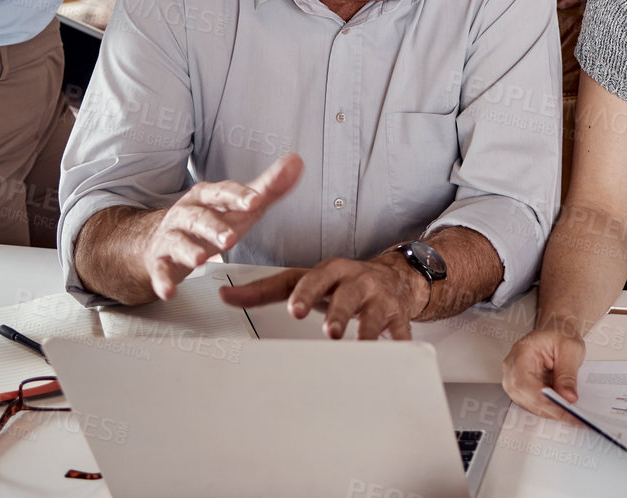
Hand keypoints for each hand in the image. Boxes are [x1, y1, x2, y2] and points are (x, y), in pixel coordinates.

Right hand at [143, 153, 303, 298]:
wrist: (163, 241)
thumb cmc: (210, 221)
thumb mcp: (240, 206)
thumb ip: (269, 188)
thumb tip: (296, 162)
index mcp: (207, 197)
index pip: (224, 192)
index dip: (239, 196)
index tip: (256, 200)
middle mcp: (186, 213)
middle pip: (199, 216)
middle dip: (214, 227)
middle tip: (230, 238)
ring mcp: (171, 237)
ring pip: (179, 241)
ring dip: (189, 249)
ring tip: (201, 259)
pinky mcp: (160, 262)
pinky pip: (160, 271)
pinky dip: (163, 281)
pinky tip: (169, 291)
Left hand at [219, 252, 427, 339]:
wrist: (393, 277)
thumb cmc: (340, 282)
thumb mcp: (305, 280)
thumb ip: (266, 290)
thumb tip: (225, 296)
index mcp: (331, 271)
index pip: (315, 279)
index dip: (305, 293)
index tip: (294, 309)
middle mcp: (357, 280)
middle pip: (348, 294)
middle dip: (339, 312)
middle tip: (329, 332)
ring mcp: (380, 298)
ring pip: (374, 313)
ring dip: (367, 330)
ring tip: (359, 346)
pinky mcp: (398, 315)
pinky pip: (401, 331)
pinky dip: (399, 345)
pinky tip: (395, 355)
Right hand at [503, 325, 587, 420]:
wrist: (556, 330)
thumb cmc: (560, 333)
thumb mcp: (571, 348)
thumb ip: (568, 374)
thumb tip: (568, 397)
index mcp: (520, 353)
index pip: (526, 384)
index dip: (546, 401)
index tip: (567, 409)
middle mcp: (512, 368)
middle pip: (527, 398)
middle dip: (552, 409)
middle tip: (575, 416)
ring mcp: (514, 380)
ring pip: (530, 405)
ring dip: (552, 411)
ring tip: (573, 413)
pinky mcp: (522, 389)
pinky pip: (534, 404)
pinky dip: (550, 408)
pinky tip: (564, 407)